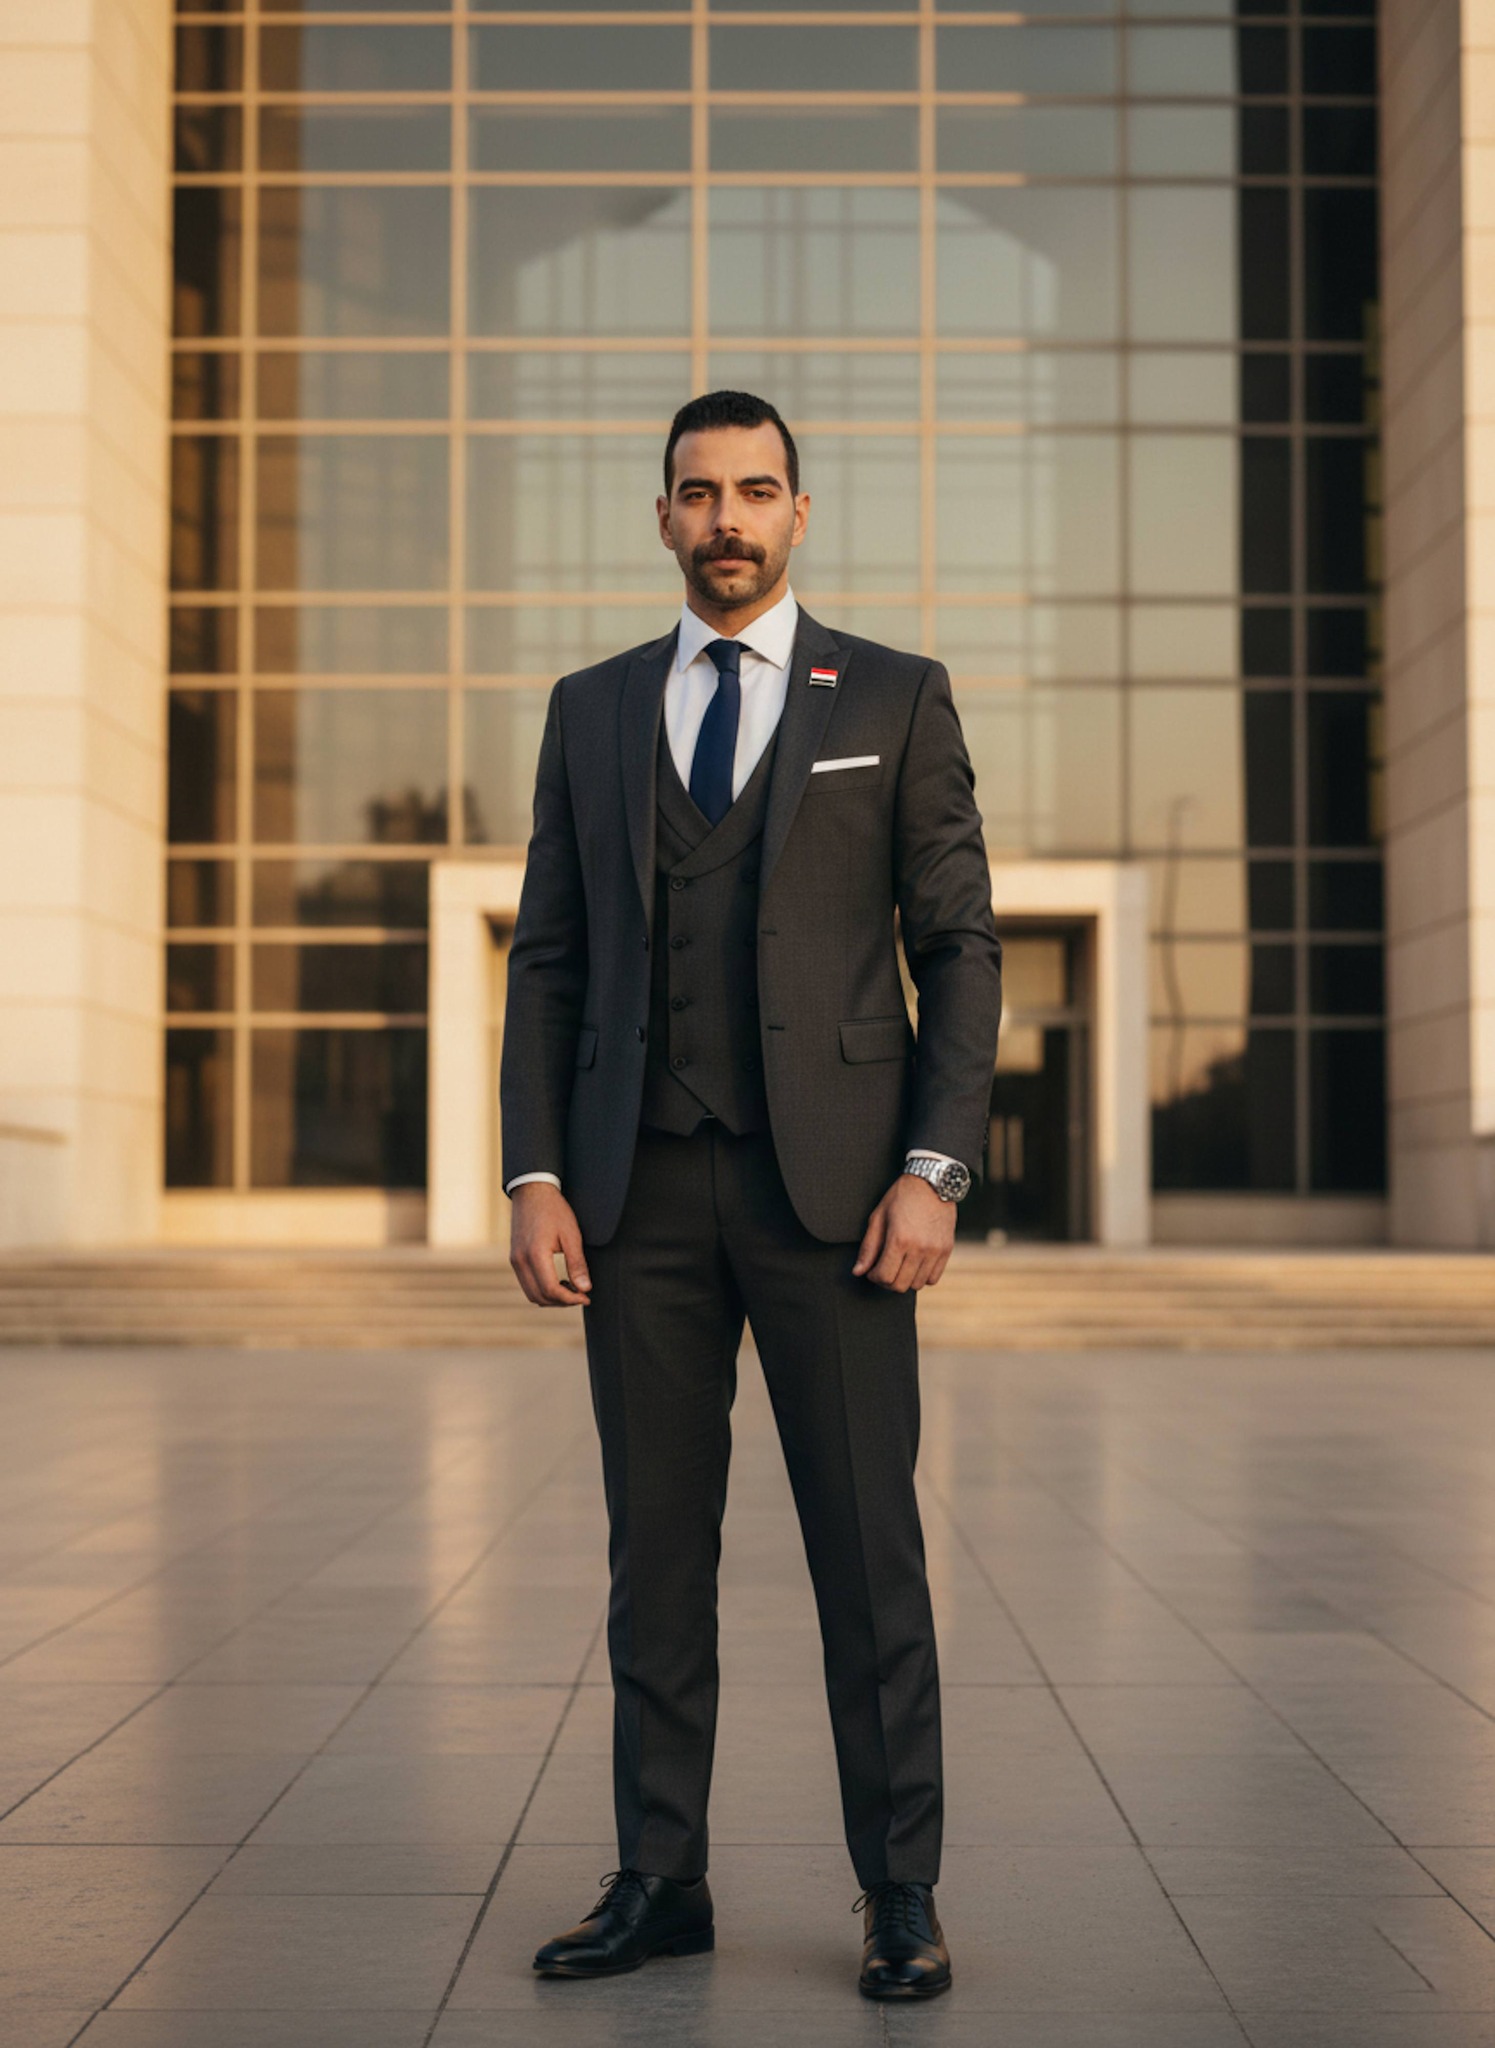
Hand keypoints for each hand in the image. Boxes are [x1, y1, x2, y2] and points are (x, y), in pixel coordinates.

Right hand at [509, 1182, 591, 1306]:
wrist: (532, 1191)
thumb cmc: (554, 1210)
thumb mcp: (571, 1234)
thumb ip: (577, 1264)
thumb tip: (585, 1289)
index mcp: (535, 1255)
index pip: (551, 1290)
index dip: (570, 1299)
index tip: (586, 1297)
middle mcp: (520, 1261)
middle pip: (539, 1297)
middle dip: (562, 1302)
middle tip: (581, 1295)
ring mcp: (514, 1260)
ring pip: (531, 1294)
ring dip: (551, 1298)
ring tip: (571, 1289)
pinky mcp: (514, 1258)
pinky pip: (527, 1284)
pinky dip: (542, 1289)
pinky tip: (558, 1281)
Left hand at [852, 1173, 956, 1292]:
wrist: (933, 1182)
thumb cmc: (901, 1197)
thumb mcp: (878, 1217)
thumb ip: (868, 1247)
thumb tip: (858, 1272)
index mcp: (899, 1239)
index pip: (884, 1276)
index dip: (873, 1277)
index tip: (871, 1269)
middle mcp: (919, 1248)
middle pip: (899, 1285)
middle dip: (886, 1281)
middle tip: (883, 1269)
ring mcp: (935, 1251)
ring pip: (917, 1285)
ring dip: (904, 1280)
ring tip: (899, 1266)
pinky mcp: (947, 1250)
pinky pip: (933, 1279)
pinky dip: (921, 1277)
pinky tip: (914, 1264)